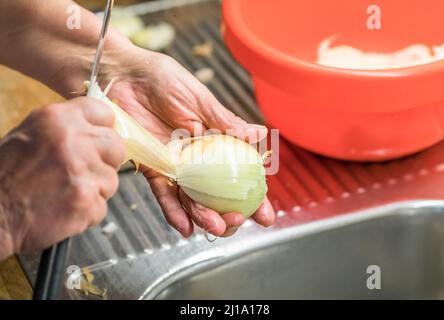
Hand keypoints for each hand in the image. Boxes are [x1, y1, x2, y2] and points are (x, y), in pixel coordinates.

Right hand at [0, 97, 124, 257]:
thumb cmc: (5, 176)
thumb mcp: (30, 135)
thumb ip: (65, 129)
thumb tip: (96, 130)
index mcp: (57, 119)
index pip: (104, 112)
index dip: (104, 129)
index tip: (98, 140)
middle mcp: (73, 141)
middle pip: (116, 146)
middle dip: (106, 160)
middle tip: (85, 172)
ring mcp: (82, 172)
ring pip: (111, 178)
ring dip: (95, 189)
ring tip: (66, 193)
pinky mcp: (86, 201)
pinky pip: (102, 205)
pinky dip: (87, 212)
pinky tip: (65, 209)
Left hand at [103, 47, 275, 237]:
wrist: (128, 76)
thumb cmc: (166, 81)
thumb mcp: (202, 101)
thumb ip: (227, 123)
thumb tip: (261, 135)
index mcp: (215, 143)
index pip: (239, 176)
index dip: (254, 198)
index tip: (266, 216)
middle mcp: (197, 159)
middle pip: (217, 196)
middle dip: (229, 214)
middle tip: (236, 220)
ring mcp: (175, 166)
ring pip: (192, 200)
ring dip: (204, 217)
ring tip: (215, 227)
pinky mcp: (151, 168)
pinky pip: (163, 194)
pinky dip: (173, 211)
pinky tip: (186, 227)